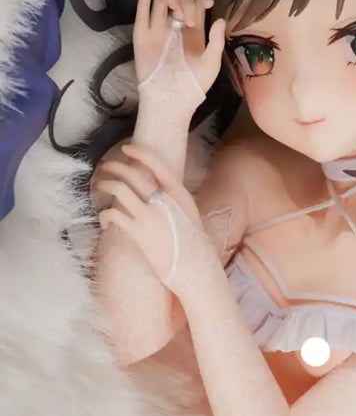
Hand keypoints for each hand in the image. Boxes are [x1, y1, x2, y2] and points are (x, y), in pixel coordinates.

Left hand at [96, 142, 213, 287]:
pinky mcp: (138, 232)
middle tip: (106, 167)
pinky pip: (114, 215)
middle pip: (133, 173)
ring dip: (106, 184)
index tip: (126, 148)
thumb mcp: (187, 212)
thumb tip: (155, 190)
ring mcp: (150, 215)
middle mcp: (164, 199)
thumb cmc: (193, 243)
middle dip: (116, 167)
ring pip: (120, 189)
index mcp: (178, 191)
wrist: (195, 267)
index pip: (156, 162)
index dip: (139, 152)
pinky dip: (105, 215)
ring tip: (100, 186)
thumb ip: (172, 199)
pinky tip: (106, 220)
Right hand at [133, 0, 225, 114]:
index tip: (207, 3)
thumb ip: (217, 40)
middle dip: (186, 2)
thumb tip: (220, 18)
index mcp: (194, 33)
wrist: (171, 98)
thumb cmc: (194, 84)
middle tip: (187, 19)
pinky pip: (142, 11)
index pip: (196, 6)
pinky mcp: (143, 34)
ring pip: (161, 1)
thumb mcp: (212, 62)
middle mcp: (175, 28)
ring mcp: (158, 30)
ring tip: (175, 9)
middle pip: (180, 0)